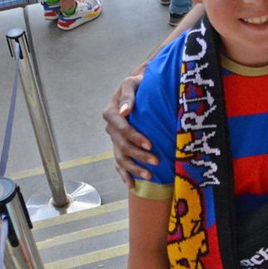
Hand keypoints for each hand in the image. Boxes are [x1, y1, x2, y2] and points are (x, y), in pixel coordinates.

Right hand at [103, 74, 152, 188]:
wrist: (138, 88)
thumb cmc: (138, 84)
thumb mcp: (132, 83)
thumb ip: (129, 95)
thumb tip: (125, 111)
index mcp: (111, 113)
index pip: (122, 129)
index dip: (135, 137)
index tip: (150, 144)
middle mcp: (111, 128)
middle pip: (123, 146)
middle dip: (139, 156)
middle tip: (156, 161)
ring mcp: (114, 139)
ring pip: (121, 158)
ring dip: (134, 169)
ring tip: (149, 176)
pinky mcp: (120, 146)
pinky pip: (119, 164)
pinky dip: (124, 175)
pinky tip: (132, 185)